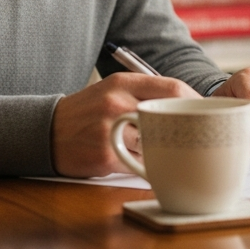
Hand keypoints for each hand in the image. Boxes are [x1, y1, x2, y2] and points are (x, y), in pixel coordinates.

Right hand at [51, 73, 199, 177]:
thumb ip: (146, 93)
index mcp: (123, 83)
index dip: (194, 102)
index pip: (172, 87)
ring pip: (158, 143)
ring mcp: (110, 130)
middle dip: (186, 129)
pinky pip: (141, 164)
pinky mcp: (106, 156)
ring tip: (166, 150)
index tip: (204, 113)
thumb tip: (189, 105)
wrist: (45, 132)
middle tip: (197, 136)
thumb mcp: (113, 90)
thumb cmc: (88, 111)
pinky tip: (145, 163)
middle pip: (169, 116)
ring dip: (165, 150)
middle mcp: (117, 103)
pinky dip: (148, 166)